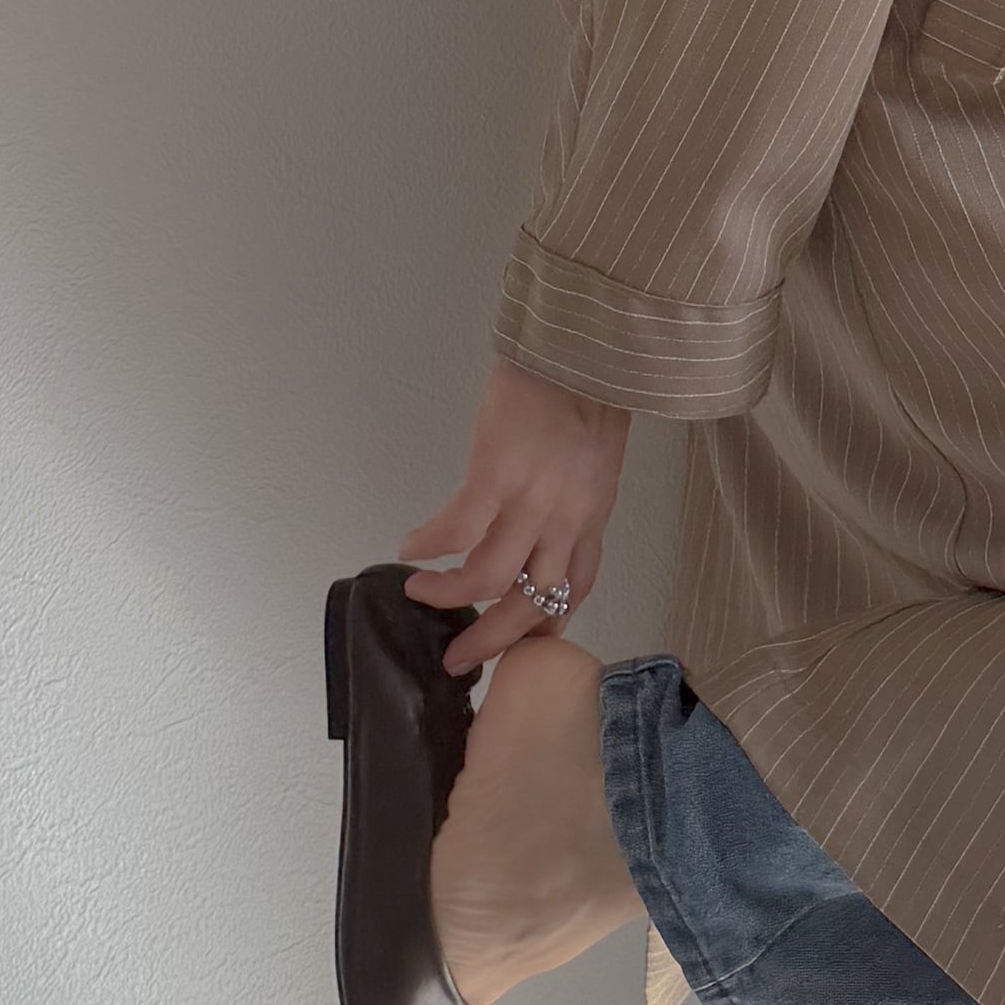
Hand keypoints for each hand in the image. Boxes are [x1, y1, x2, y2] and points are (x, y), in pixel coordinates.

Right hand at [400, 361, 631, 675]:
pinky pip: (456, 530)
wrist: (583, 347)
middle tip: (459, 658)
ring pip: (489, 579)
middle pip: (531, 604)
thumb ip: (572, 494)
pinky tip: (409, 547)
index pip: (573, 590)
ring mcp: (533, 502)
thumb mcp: (594, 458)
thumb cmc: (589, 389)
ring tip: (420, 594)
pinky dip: (429, 545)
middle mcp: (567, 521)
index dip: (545, 624)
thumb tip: (538, 516)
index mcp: (592, 516)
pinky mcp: (497, 475)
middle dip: (491, 639)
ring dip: (449, 596)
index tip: (521, 641)